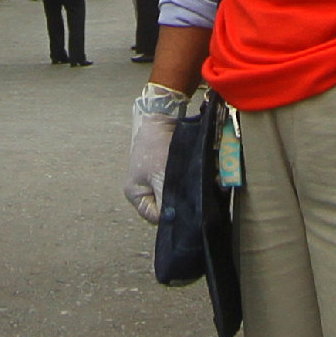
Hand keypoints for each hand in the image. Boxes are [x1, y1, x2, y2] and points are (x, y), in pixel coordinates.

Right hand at [127, 86, 187, 219]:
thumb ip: (167, 199)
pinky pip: (180, 185)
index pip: (154, 216)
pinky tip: (199, 181)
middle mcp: (145, 191)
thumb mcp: (161, 175)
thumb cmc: (155, 146)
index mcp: (136, 194)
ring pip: (175, 196)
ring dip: (187, 193)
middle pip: (165, 207)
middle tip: (195, 199)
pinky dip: (189, 184)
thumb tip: (178, 218)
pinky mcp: (168, 173)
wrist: (163, 118)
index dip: (170, 215)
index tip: (186, 209)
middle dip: (180, 203)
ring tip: (199, 189)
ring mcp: (156, 181)